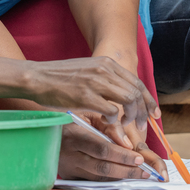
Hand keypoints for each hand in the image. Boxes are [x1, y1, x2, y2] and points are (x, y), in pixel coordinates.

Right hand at [27, 56, 159, 130]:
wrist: (36, 77)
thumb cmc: (58, 78)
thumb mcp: (86, 71)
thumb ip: (104, 80)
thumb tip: (121, 96)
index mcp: (105, 62)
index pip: (136, 81)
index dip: (148, 100)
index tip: (153, 113)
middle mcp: (104, 69)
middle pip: (136, 92)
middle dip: (143, 112)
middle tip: (141, 126)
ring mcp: (96, 81)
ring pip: (128, 101)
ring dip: (130, 118)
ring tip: (124, 127)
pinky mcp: (86, 96)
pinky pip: (112, 112)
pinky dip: (114, 122)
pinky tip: (107, 125)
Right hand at [57, 114, 167, 180]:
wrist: (43, 124)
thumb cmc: (71, 114)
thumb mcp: (88, 113)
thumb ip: (108, 126)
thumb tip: (128, 144)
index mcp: (73, 134)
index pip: (102, 149)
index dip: (122, 156)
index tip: (140, 158)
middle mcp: (68, 153)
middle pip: (102, 167)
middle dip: (127, 170)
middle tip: (146, 171)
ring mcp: (67, 167)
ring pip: (98, 177)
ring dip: (121, 177)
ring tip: (139, 173)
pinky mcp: (67, 174)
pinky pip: (92, 180)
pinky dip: (110, 178)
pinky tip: (123, 174)